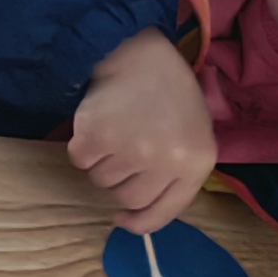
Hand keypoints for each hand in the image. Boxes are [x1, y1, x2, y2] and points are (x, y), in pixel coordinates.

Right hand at [69, 29, 215, 234]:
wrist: (141, 54)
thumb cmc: (169, 95)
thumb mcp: (192, 136)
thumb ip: (175, 176)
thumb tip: (135, 216)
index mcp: (197, 161)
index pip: (164, 212)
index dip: (139, 222)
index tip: (122, 217)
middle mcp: (167, 160)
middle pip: (127, 198)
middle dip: (119, 182)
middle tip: (121, 154)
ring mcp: (132, 149)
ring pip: (101, 180)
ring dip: (101, 161)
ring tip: (114, 131)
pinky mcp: (98, 137)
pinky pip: (80, 161)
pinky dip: (83, 147)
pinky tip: (98, 125)